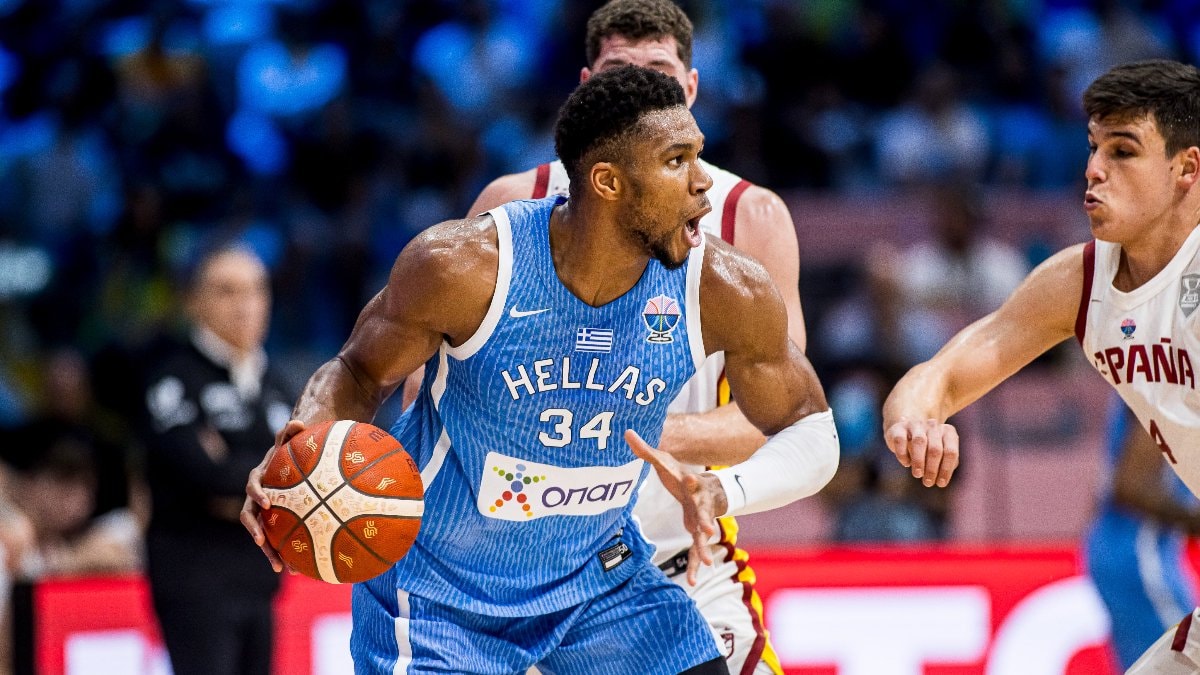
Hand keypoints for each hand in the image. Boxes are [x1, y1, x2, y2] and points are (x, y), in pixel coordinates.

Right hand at [240, 419, 306, 572]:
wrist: (295, 461)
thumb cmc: (294, 449)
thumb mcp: (291, 439)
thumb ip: (290, 431)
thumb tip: (296, 421)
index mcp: (260, 477)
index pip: (253, 486)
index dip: (257, 493)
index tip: (267, 502)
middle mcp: (257, 497)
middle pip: (249, 516)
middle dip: (254, 530)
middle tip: (260, 542)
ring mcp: (265, 513)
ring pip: (261, 534)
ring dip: (268, 551)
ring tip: (280, 567)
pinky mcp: (274, 524)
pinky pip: (275, 541)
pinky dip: (283, 554)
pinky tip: (295, 570)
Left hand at [625, 429, 725, 585]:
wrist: (707, 488)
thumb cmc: (680, 475)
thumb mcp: (664, 462)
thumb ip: (645, 450)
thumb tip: (626, 432)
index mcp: (691, 486)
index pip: (691, 482)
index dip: (690, 481)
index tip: (689, 479)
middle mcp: (699, 504)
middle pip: (704, 513)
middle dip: (706, 521)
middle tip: (709, 530)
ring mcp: (701, 520)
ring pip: (703, 537)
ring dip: (703, 550)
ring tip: (705, 563)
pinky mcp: (698, 533)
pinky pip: (695, 551)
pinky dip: (693, 566)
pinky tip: (691, 582)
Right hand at [883, 417, 959, 486]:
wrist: (906, 431)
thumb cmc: (928, 448)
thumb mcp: (941, 454)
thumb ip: (947, 463)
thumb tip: (943, 477)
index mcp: (948, 432)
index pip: (950, 452)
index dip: (946, 469)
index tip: (941, 483)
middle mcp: (933, 426)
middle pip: (935, 449)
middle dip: (932, 469)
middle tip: (928, 483)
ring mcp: (916, 424)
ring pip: (919, 442)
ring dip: (919, 461)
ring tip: (917, 475)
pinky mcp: (899, 428)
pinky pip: (900, 440)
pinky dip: (903, 454)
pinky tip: (906, 463)